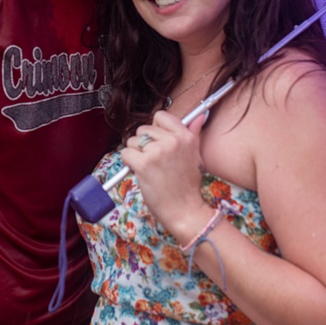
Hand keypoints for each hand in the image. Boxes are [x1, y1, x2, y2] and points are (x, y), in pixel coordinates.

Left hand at [119, 110, 209, 237]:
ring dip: (135, 154)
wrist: (185, 209)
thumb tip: (199, 115)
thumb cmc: (187, 185)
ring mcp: (157, 151)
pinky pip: (125, 154)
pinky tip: (140, 172)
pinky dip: (128, 163)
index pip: (161, 116)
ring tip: (149, 168)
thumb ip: (194, 132)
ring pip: (132, 141)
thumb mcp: (195, 155)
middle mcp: (173, 140)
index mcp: (186, 136)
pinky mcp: (144, 163)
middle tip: (154, 161)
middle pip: (143, 129)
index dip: (155, 129)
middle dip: (143, 145)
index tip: (158, 143)